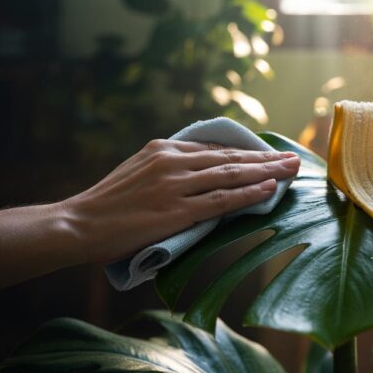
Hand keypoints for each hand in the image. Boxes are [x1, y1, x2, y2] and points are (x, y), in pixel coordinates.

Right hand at [61, 139, 300, 263]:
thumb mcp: (138, 171)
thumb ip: (168, 169)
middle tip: (294, 157)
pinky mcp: (176, 210)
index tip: (270, 153)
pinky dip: (248, 194)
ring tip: (291, 170)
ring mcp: (175, 184)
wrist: (78, 223)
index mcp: (163, 148)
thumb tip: (200, 173)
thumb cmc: (108, 203)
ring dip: (266, 172)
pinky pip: (220, 200)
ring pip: (231, 174)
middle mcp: (172, 160)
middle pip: (230, 157)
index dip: (246, 152)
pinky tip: (269, 190)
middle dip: (266, 158)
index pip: (215, 149)